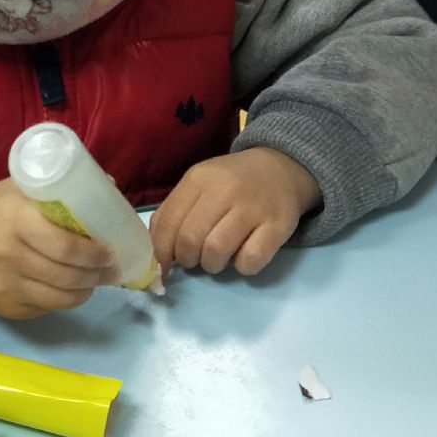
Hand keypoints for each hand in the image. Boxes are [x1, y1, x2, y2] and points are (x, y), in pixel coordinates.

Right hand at [0, 179, 118, 318]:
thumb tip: (110, 188)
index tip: (110, 250)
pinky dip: (64, 300)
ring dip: (86, 291)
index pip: (65, 247)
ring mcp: (5, 286)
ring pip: (61, 299)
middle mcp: (7, 256)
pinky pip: (46, 309)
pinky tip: (70, 288)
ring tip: (96, 280)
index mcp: (16, 221)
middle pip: (67, 276)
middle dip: (97, 274)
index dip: (94, 253)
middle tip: (110, 268)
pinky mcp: (5, 307)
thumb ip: (62, 190)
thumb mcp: (23, 188)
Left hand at [150, 147, 321, 279]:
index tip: (163, 268)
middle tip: (195, 259)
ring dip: (212, 265)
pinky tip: (243, 256)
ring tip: (217, 258)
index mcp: (198, 179)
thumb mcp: (199, 185)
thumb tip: (154, 252)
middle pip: (189, 240)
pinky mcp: (278, 225)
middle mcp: (224, 190)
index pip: (166, 223)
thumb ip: (174, 212)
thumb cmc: (232, 182)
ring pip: (216, 252)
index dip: (160, 252)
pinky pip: (250, 261)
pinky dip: (242, 267)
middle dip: (187, 260)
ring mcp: (253, 207)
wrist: (282, 167)